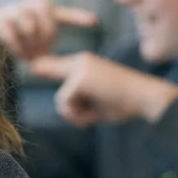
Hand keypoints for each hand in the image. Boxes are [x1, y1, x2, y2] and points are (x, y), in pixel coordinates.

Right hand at [0, 0, 97, 61]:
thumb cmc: (13, 36)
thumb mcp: (32, 42)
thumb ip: (43, 50)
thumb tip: (52, 67)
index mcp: (42, 9)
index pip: (64, 14)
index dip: (79, 18)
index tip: (95, 23)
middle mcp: (29, 4)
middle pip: (47, 16)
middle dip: (46, 36)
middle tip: (42, 51)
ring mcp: (13, 9)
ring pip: (29, 25)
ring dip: (30, 43)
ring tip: (28, 56)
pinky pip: (11, 32)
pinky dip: (17, 46)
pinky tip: (19, 55)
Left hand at [28, 52, 177, 126]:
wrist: (146, 98)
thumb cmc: (126, 103)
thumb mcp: (97, 101)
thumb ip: (78, 101)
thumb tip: (62, 106)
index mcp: (84, 63)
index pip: (52, 63)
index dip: (40, 66)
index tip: (30, 66)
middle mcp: (80, 61)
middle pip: (46, 73)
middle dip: (62, 100)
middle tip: (86, 116)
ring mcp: (79, 68)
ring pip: (60, 99)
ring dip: (76, 114)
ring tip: (98, 112)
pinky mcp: (79, 80)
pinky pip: (66, 104)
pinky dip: (80, 115)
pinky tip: (97, 112)